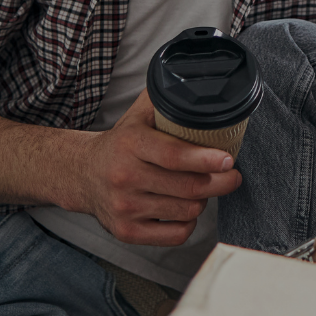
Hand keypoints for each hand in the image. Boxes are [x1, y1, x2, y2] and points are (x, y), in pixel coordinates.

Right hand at [76, 91, 241, 245]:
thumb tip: (197, 80)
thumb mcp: (136, 116)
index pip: (174, 155)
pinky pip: (176, 235)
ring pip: (186, 210)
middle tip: (232, 176)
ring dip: (202, 200)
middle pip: (188, 187)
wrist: (82, 175)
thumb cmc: (120, 145)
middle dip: (220, 183)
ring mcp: (125, 208)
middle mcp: (125, 177)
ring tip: (201, 188)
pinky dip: (188, 223)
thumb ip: (164, 99)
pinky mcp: (127, 232)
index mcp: (130, 144)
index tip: (228, 159)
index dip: (206, 159)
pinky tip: (184, 209)